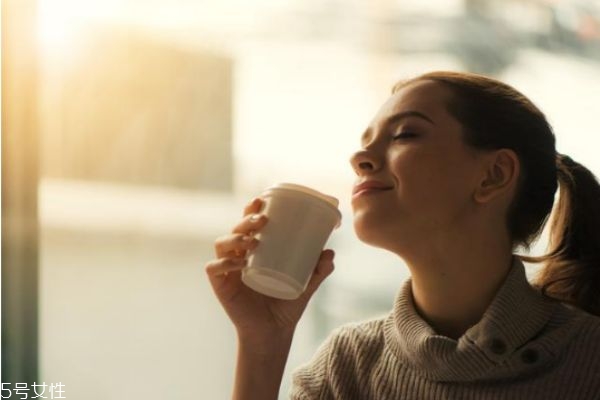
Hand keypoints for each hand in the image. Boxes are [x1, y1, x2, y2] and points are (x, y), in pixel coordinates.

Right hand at [205, 197, 335, 341]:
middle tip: (262, 221)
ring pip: (222, 244)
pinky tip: (238, 264)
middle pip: (235, 229)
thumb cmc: (286, 304)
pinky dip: (224, 263)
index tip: (262, 200)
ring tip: (253, 242)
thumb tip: (330, 252)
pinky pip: (214, 268)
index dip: (251, 209)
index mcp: (254, 250)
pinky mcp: (220, 285)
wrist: (274, 332)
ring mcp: (227, 270)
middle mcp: (238, 255)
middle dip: (246, 220)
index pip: (249, 223)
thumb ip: (319, 270)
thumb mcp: (307, 284)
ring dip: (235, 238)